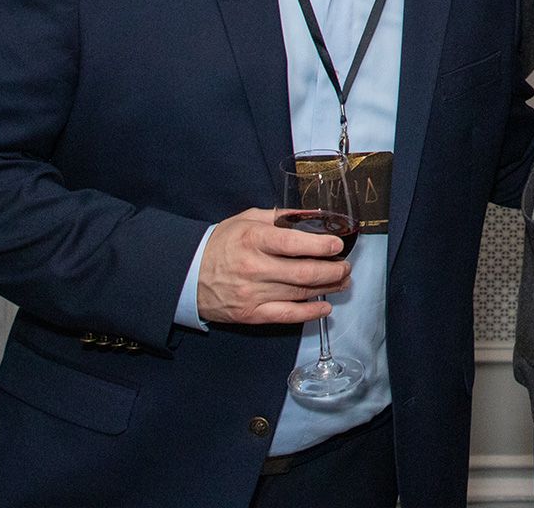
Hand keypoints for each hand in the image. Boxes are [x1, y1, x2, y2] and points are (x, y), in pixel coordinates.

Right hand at [197, 208, 349, 324]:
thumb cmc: (221, 243)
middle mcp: (254, 267)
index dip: (321, 245)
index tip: (338, 245)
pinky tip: (325, 307)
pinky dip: (309, 312)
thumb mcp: (248, 219)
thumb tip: (315, 216)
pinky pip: (286, 316)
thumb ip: (282, 217)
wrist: (187, 273)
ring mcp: (252, 293)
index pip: (294, 243)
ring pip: (300, 293)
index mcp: (253, 239)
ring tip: (342, 281)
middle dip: (333, 270)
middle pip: (303, 272)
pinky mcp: (251, 314)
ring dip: (328, 288)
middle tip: (346, 266)